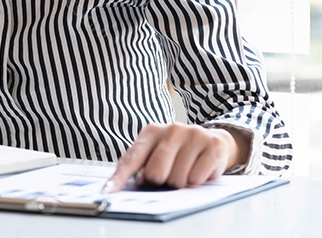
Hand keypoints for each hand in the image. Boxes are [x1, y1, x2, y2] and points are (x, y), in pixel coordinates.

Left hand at [102, 123, 247, 191]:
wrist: (212, 141)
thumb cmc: (179, 152)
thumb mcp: (157, 153)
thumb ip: (141, 166)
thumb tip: (121, 187)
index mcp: (151, 132)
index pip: (131, 159)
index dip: (119, 178)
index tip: (108, 191)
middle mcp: (171, 129)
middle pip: (156, 173)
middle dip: (162, 182)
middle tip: (169, 176)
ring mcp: (192, 134)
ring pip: (178, 179)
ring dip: (182, 183)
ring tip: (186, 171)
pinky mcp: (212, 144)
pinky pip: (197, 177)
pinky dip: (198, 181)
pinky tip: (199, 169)